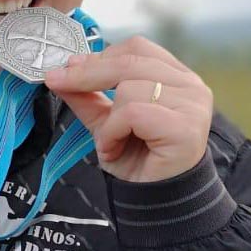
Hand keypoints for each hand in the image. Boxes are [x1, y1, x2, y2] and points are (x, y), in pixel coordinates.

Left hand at [44, 36, 212, 182]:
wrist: (155, 201)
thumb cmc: (137, 158)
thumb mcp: (105, 120)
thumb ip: (86, 95)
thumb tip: (58, 73)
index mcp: (176, 76)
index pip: (136, 48)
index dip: (100, 55)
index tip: (68, 67)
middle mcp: (191, 85)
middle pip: (130, 61)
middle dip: (87, 73)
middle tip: (58, 81)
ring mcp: (193, 105)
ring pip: (130, 88)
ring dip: (108, 120)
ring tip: (110, 143)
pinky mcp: (186, 126)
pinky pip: (132, 113)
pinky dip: (114, 132)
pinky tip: (115, 149)